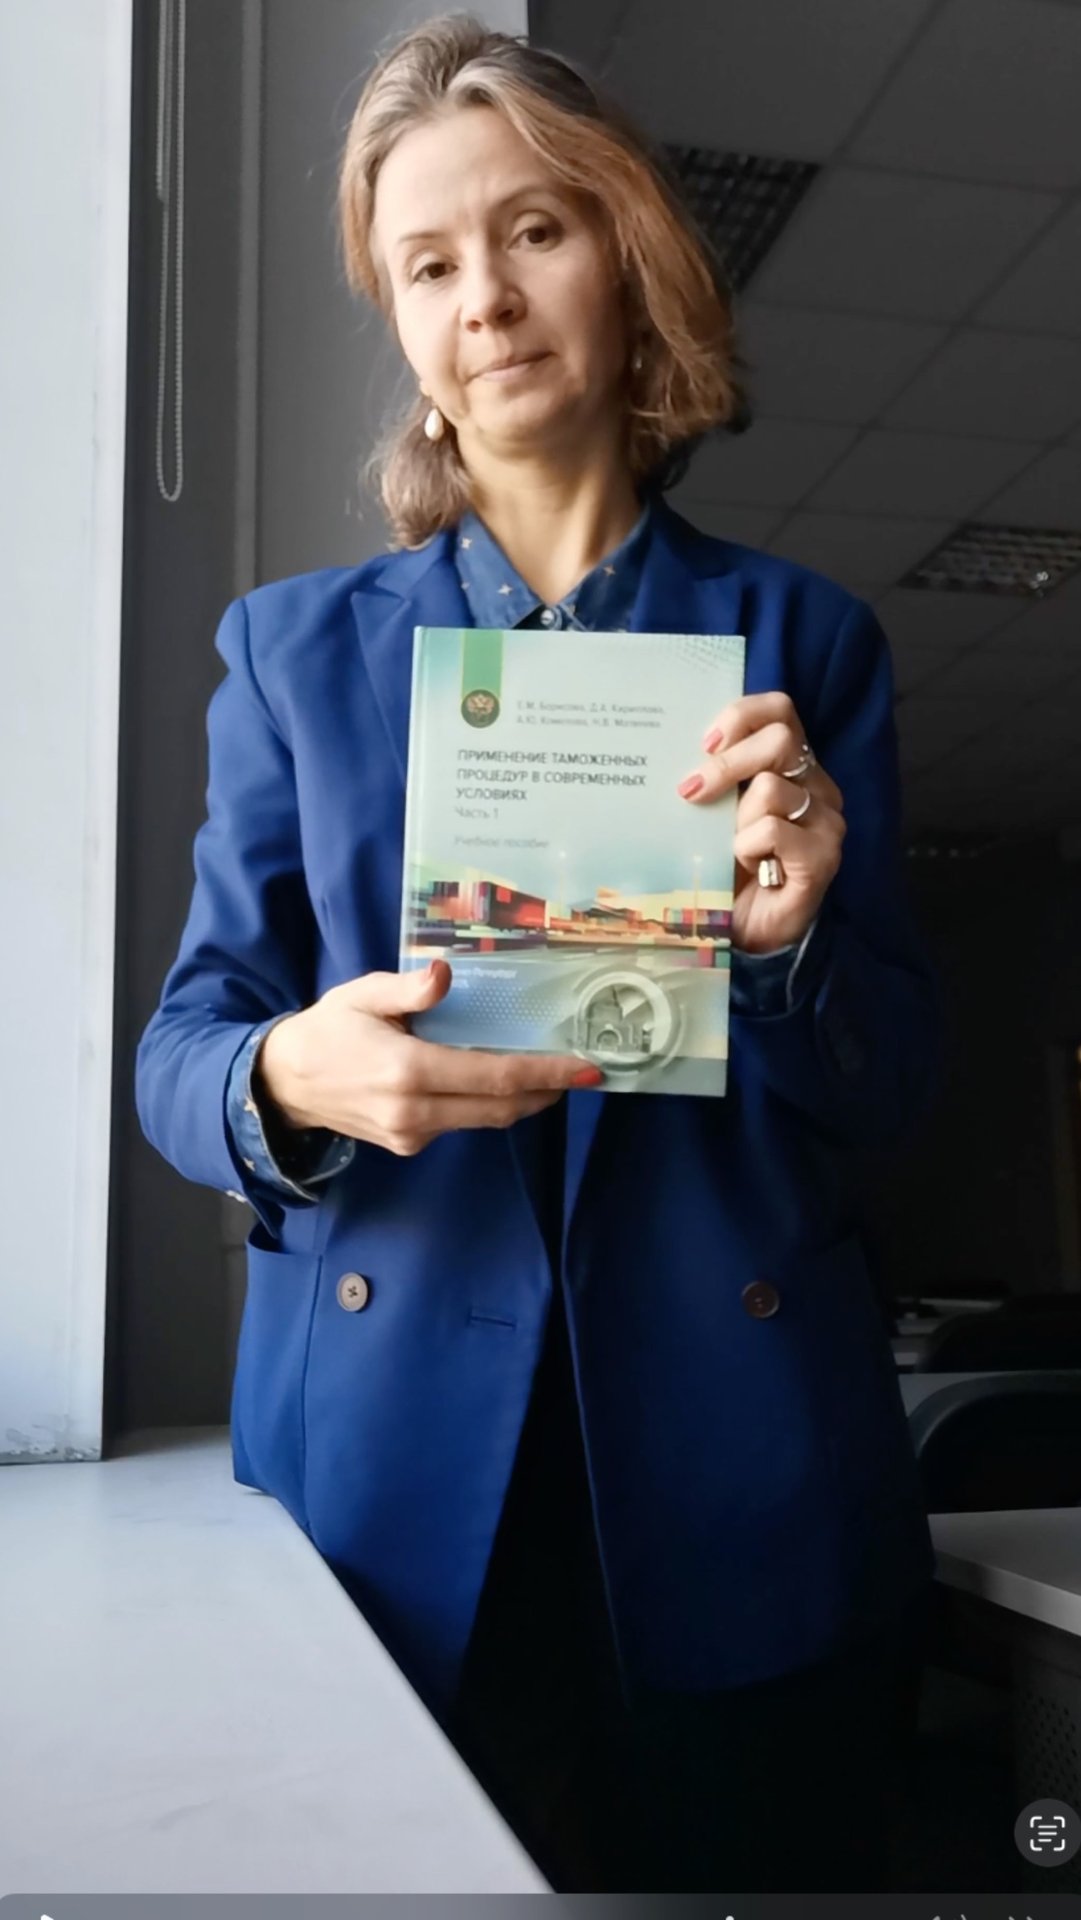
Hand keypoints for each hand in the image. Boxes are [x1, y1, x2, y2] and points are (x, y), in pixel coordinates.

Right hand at [256, 961, 601, 1155]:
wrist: (285, 1084)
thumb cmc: (329, 1030)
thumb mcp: (363, 995)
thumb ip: (409, 987)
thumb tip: (446, 974)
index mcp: (408, 1071)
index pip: (494, 1076)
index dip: (546, 1073)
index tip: (585, 1068)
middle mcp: (415, 1112)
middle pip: (500, 1108)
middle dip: (546, 1091)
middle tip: (581, 1072)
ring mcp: (411, 1135)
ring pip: (483, 1120)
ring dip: (520, 1100)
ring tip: (547, 1075)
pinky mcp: (407, 1144)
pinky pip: (459, 1123)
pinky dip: (485, 1104)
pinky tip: (495, 1082)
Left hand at [677, 692, 844, 953]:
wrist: (744, 931)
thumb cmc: (727, 868)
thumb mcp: (714, 813)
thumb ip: (710, 777)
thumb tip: (669, 745)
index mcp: (793, 767)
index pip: (780, 711)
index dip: (742, 715)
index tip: (705, 743)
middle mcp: (817, 788)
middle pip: (779, 740)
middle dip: (726, 764)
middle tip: (691, 792)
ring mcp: (825, 822)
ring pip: (771, 788)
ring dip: (736, 819)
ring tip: (730, 848)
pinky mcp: (823, 857)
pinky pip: (773, 829)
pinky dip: (747, 846)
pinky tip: (746, 865)